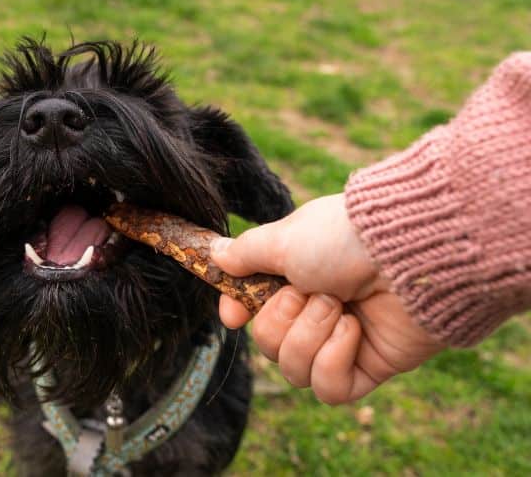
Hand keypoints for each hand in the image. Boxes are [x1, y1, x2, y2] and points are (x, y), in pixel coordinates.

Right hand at [211, 194, 444, 403]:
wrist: (410, 252)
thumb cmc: (343, 238)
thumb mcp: (283, 239)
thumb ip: (247, 253)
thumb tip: (217, 254)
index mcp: (297, 277)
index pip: (254, 310)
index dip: (239, 316)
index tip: (233, 316)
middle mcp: (318, 310)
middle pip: (270, 346)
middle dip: (284, 320)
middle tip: (313, 292)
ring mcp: (344, 341)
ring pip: (295, 371)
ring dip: (311, 336)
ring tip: (340, 307)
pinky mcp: (370, 367)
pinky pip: (330, 389)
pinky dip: (334, 360)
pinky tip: (354, 331)